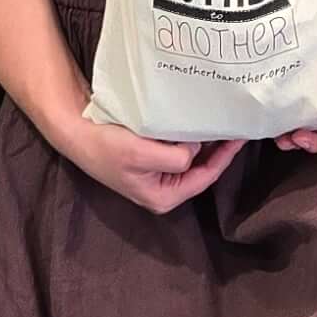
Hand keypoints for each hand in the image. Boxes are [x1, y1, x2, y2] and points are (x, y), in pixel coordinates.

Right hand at [66, 114, 241, 212]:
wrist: (75, 132)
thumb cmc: (105, 146)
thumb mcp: (141, 154)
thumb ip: (175, 157)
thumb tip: (197, 147)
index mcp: (164, 197)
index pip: (206, 176)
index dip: (226, 156)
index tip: (241, 135)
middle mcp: (164, 189)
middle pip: (201, 168)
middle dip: (218, 148)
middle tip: (236, 124)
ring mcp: (157, 174)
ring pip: (191, 157)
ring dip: (205, 140)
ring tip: (223, 120)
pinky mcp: (151, 159)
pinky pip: (178, 147)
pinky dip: (189, 135)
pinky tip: (198, 120)